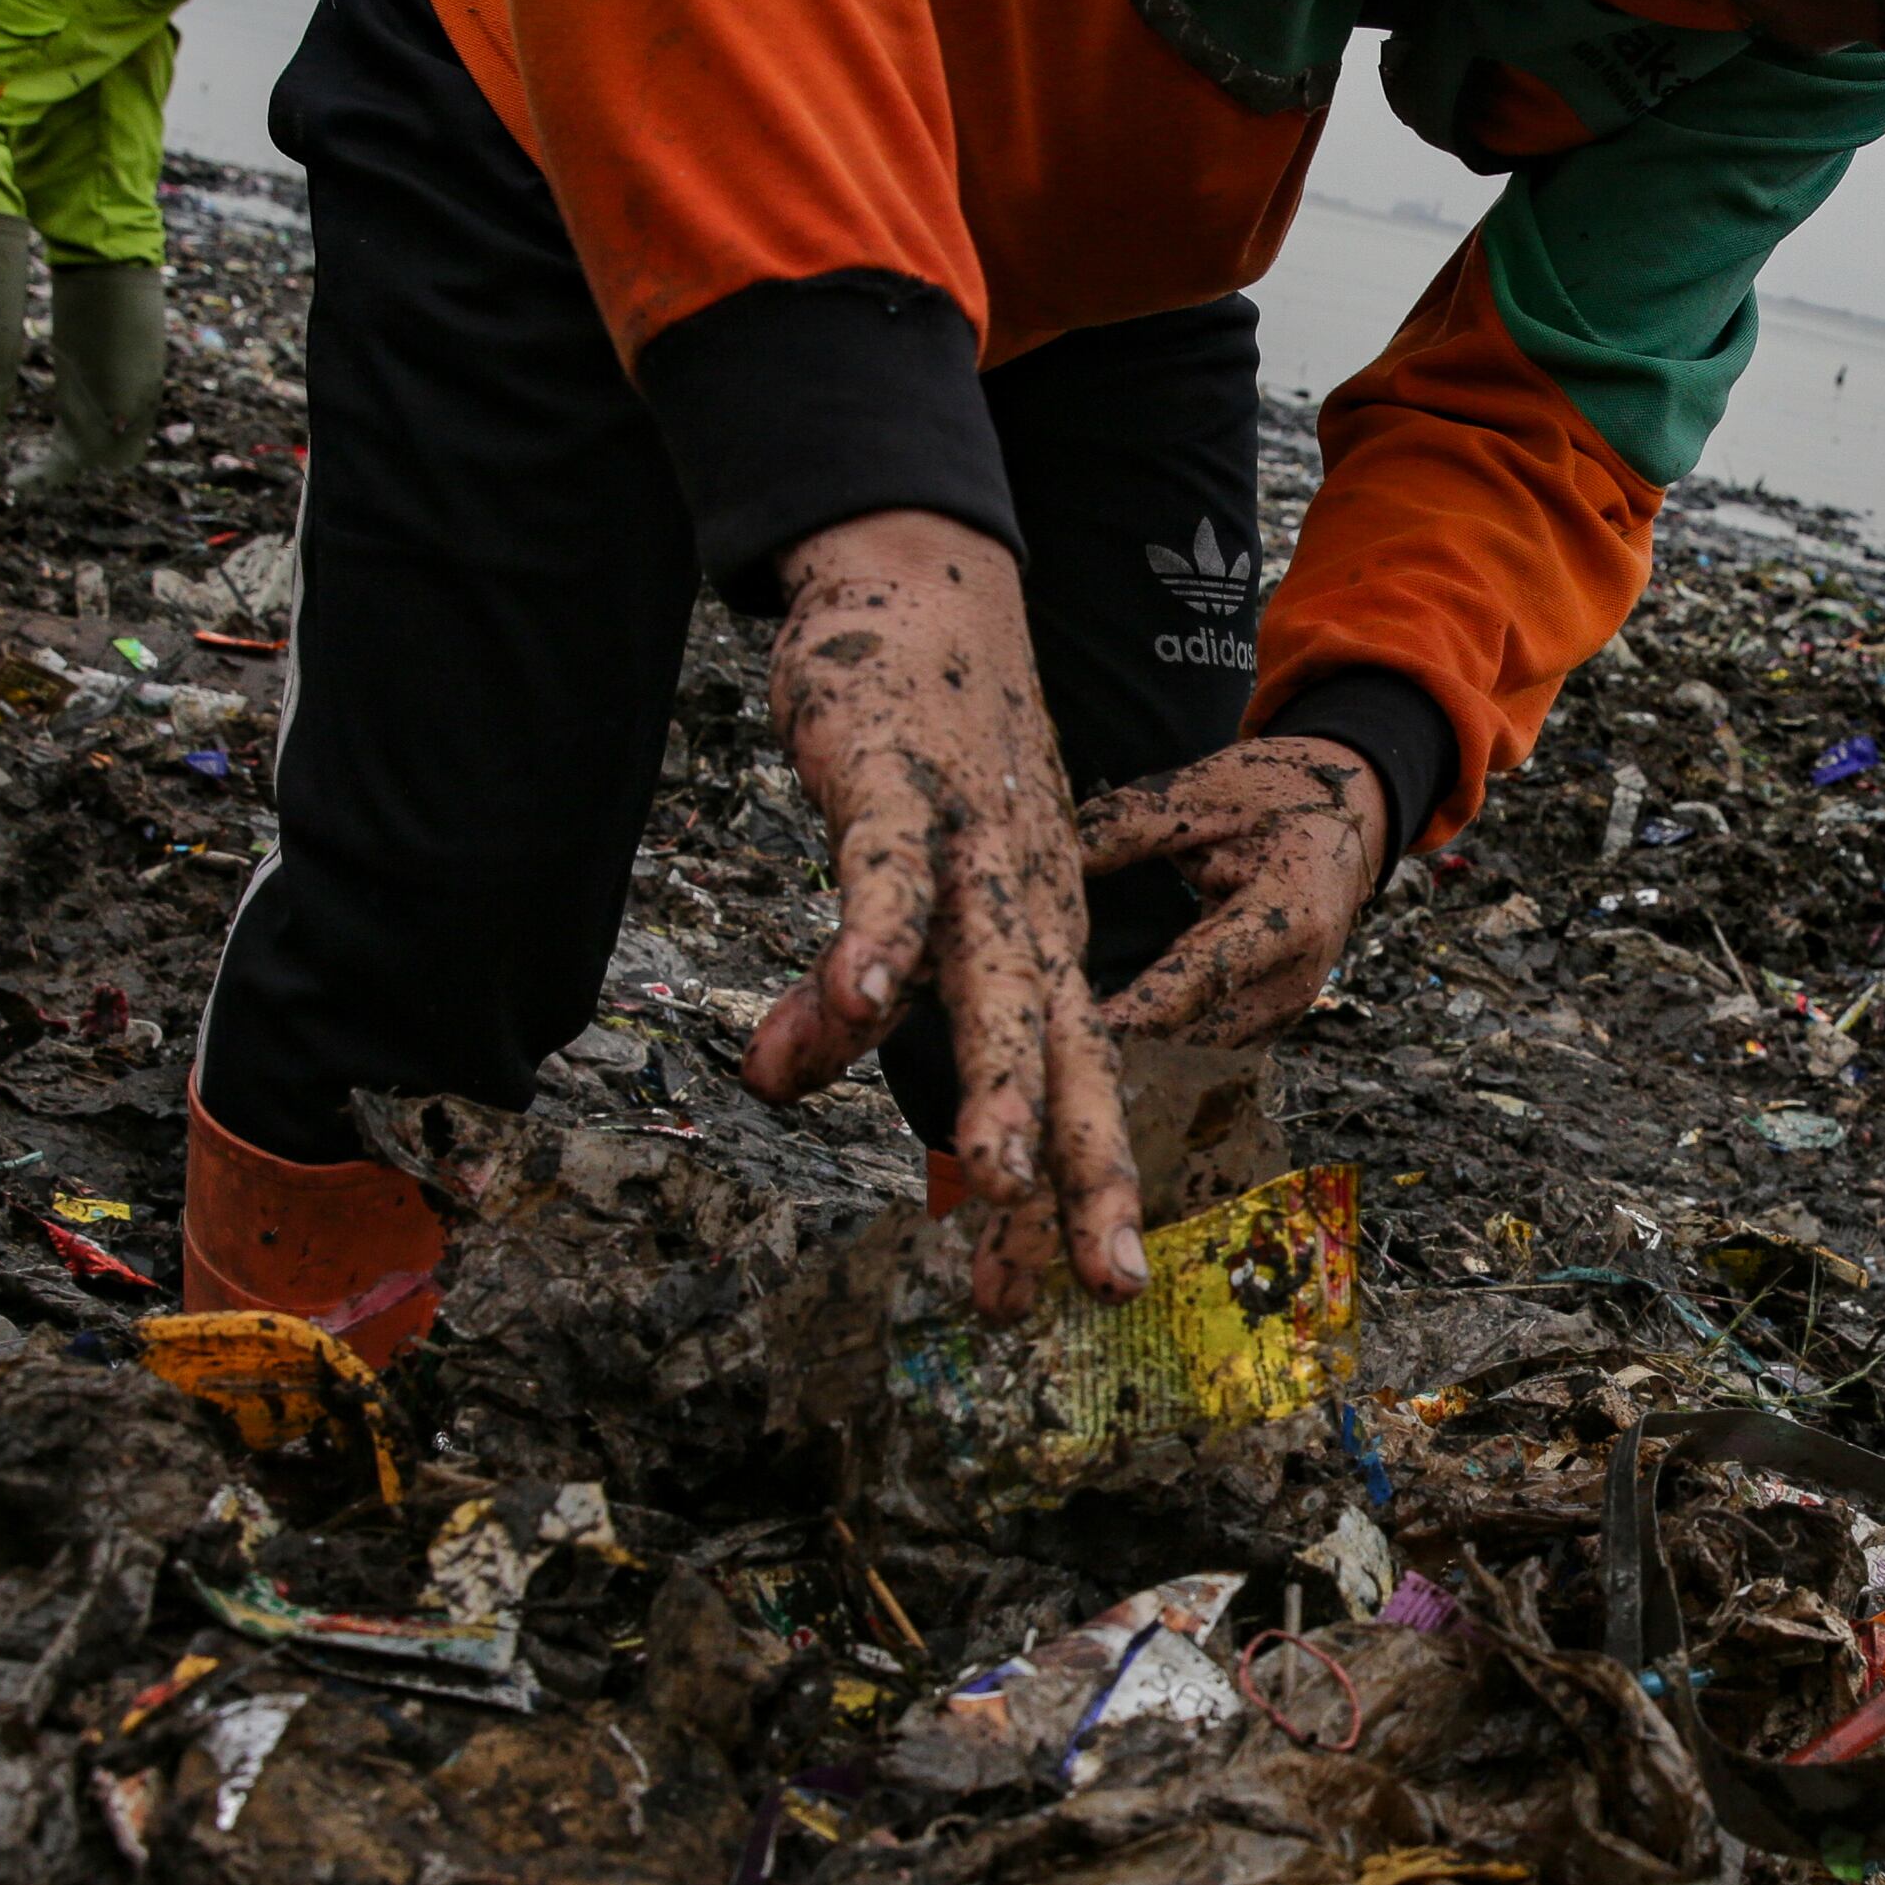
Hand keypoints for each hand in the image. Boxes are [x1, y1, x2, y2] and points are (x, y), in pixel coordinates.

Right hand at [739, 512, 1146, 1310]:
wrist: (927, 588)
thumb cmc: (927, 759)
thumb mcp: (898, 895)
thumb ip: (837, 1002)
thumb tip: (775, 1087)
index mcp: (1040, 944)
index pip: (1072, 1085)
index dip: (1081, 1191)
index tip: (1091, 1297)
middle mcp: (1026, 912)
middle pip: (1066, 1057)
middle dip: (1088, 1174)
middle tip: (1109, 1284)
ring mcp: (969, 852)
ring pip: (989, 982)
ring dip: (992, 1081)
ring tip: (989, 1182)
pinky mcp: (897, 792)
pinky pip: (889, 876)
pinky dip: (874, 936)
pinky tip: (860, 1001)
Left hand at [1079, 737, 1389, 1045]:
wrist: (1348, 814)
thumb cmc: (1278, 795)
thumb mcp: (1204, 792)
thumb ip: (1129, 826)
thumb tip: (1051, 856)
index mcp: (1288, 915)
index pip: (1204, 976)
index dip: (1140, 1008)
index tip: (1081, 1025)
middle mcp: (1297, 977)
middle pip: (1196, 1029)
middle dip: (1129, 1032)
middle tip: (1058, 1018)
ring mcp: (1291, 1005)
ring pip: (1199, 1047)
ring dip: (1145, 1038)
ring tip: (1081, 1017)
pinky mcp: (1277, 1018)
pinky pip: (1212, 1041)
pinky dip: (1168, 1031)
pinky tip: (1125, 1012)